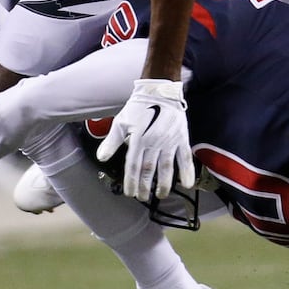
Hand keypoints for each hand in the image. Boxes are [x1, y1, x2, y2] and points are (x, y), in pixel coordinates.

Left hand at [95, 78, 193, 200]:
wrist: (160, 91)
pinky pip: (185, 157)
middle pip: (149, 169)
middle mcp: (154, 142)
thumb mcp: (121, 122)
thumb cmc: (139, 107)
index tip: (130, 193)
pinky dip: (186, 171)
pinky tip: (186, 184)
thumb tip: (102, 158)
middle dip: (145, 186)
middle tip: (143, 197)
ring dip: (164, 183)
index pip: (133, 166)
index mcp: (138, 139)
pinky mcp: (182, 138)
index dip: (131, 182)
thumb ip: (112, 141)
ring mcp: (169, 141)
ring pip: (167, 167)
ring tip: (160, 195)